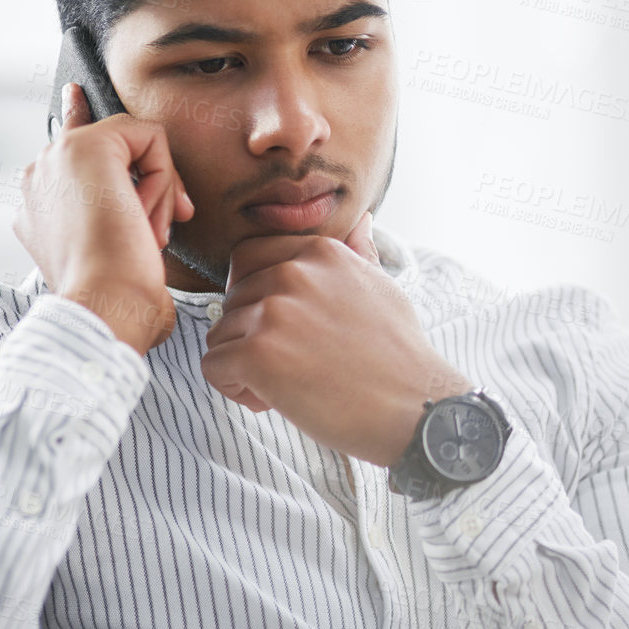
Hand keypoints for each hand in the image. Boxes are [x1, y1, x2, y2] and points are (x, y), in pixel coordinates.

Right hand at [13, 82, 194, 355]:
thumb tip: (152, 217)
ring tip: (145, 234)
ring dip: (157, 190)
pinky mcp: (86, 146)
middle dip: (149, 185)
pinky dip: (164, 177)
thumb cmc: (116, 301)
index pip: (60, 147)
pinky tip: (144, 214)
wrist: (104, 307)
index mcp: (37, 206)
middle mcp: (38, 177)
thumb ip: (118, 223)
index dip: (73, 115)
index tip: (75, 94)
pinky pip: (149, 137)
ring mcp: (57, 158)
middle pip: (110, 148)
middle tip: (154, 234)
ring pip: (133, 143)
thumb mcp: (115, 259)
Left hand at [201, 212, 473, 465]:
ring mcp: (273, 311)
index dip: (256, 299)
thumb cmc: (400, 357)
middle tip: (293, 364)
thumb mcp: (384, 289)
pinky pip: (213, 366)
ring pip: (221, 334)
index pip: (248, 259)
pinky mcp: (257, 353)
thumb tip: (361, 221)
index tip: (286, 329)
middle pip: (232, 300)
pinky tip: (272, 399)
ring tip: (288, 385)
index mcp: (320, 253)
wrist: (415, 407)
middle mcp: (294, 273)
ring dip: (244, 365)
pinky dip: (234, 388)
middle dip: (251, 335)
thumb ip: (360, 254)